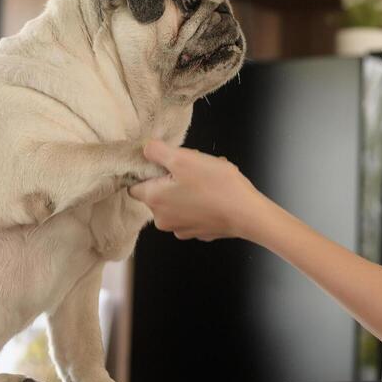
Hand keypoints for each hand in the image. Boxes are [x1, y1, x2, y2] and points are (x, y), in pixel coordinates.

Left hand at [127, 140, 264, 240]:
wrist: (247, 213)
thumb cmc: (216, 186)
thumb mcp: (183, 158)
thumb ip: (157, 151)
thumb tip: (145, 149)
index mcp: (154, 200)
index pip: (134, 186)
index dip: (147, 171)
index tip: (165, 163)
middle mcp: (163, 219)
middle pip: (158, 193)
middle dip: (173, 178)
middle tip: (193, 167)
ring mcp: (181, 228)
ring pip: (177, 202)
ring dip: (188, 189)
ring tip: (208, 179)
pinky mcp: (199, 232)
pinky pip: (193, 212)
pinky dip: (201, 203)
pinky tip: (215, 194)